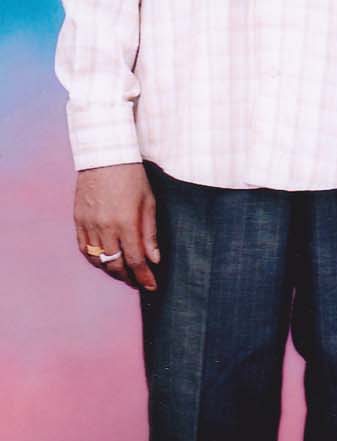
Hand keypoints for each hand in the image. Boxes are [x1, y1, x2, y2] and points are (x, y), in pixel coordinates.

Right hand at [74, 162, 160, 290]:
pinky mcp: (78, 219)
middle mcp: (105, 226)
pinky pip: (84, 248)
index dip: (144, 277)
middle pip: (115, 264)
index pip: (135, 260)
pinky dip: (95, 259)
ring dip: (111, 270)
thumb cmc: (132, 176)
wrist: (104, 155)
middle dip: (129, 277)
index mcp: (126, 222)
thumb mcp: (148, 202)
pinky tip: (104, 261)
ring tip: (123, 273)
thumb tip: (154, 259)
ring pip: (98, 260)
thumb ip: (150, 233)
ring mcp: (89, 223)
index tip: (151, 286)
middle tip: (139, 282)